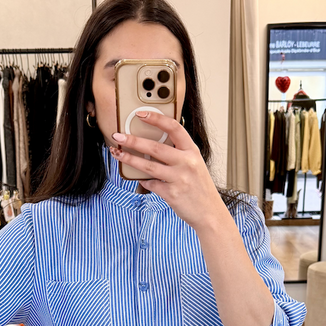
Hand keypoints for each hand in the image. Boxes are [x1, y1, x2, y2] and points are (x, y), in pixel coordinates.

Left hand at [107, 109, 226, 230]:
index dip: (157, 119)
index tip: (141, 114)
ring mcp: (179, 178)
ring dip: (129, 159)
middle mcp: (187, 162)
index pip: (174, 128)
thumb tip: (151, 146)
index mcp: (192, 151)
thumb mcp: (194, 165)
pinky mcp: (171, 194)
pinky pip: (150, 184)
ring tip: (117, 154)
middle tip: (118, 136)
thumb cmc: (199, 187)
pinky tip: (139, 179)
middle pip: (155, 148)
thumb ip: (178, 154)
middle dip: (133, 141)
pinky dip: (142, 181)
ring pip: (148, 166)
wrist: (209, 212)